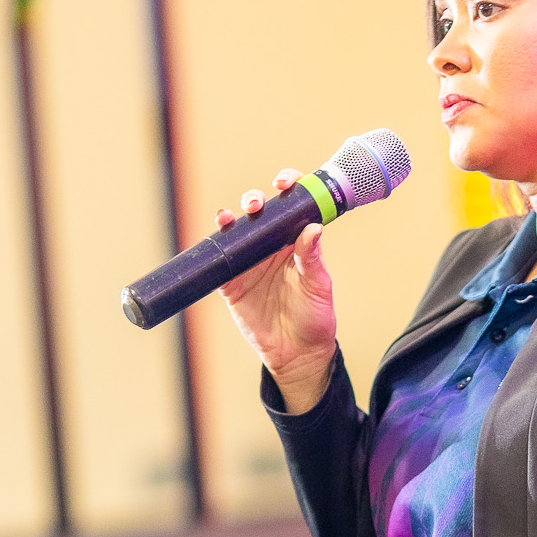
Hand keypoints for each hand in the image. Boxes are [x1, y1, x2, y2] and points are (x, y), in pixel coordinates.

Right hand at [214, 171, 336, 412]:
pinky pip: (220, 258)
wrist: (297, 354)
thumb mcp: (319, 287)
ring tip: (232, 215)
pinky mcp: (232, 282)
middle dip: (255, 200)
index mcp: (295, 243)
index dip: (288, 188)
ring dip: (232, 217)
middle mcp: (271, 247)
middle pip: (260, 213)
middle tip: (256, 204)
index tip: (285, 181)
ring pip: (237, 231)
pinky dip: (216, 243)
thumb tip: (313, 229)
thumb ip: (313, 259)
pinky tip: (218, 231)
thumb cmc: (315, 319)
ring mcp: (250, 263)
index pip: (291, 207)